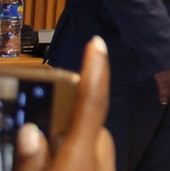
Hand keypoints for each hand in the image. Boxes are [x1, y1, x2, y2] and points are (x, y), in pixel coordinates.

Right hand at [15, 36, 115, 170]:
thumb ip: (30, 161)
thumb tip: (29, 131)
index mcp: (82, 155)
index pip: (91, 101)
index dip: (95, 69)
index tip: (97, 42)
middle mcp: (100, 157)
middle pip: (84, 126)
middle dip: (64, 125)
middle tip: (36, 132)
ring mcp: (106, 168)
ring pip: (87, 144)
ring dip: (69, 147)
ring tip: (47, 162)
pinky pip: (91, 160)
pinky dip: (77, 160)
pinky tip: (62, 167)